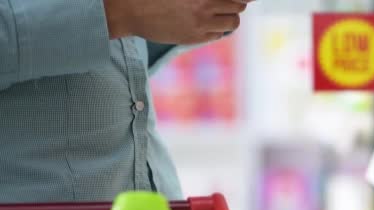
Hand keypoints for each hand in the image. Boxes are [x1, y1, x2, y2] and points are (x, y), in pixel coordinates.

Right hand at [104, 0, 251, 43]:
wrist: (129, 10)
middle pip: (239, 5)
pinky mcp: (195, 37)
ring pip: (233, 22)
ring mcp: (201, 22)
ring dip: (231, 17)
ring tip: (221, 13)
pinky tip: (207, 22)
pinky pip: (218, 34)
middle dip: (238, 2)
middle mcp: (205, 3)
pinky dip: (217, 28)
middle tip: (232, 1)